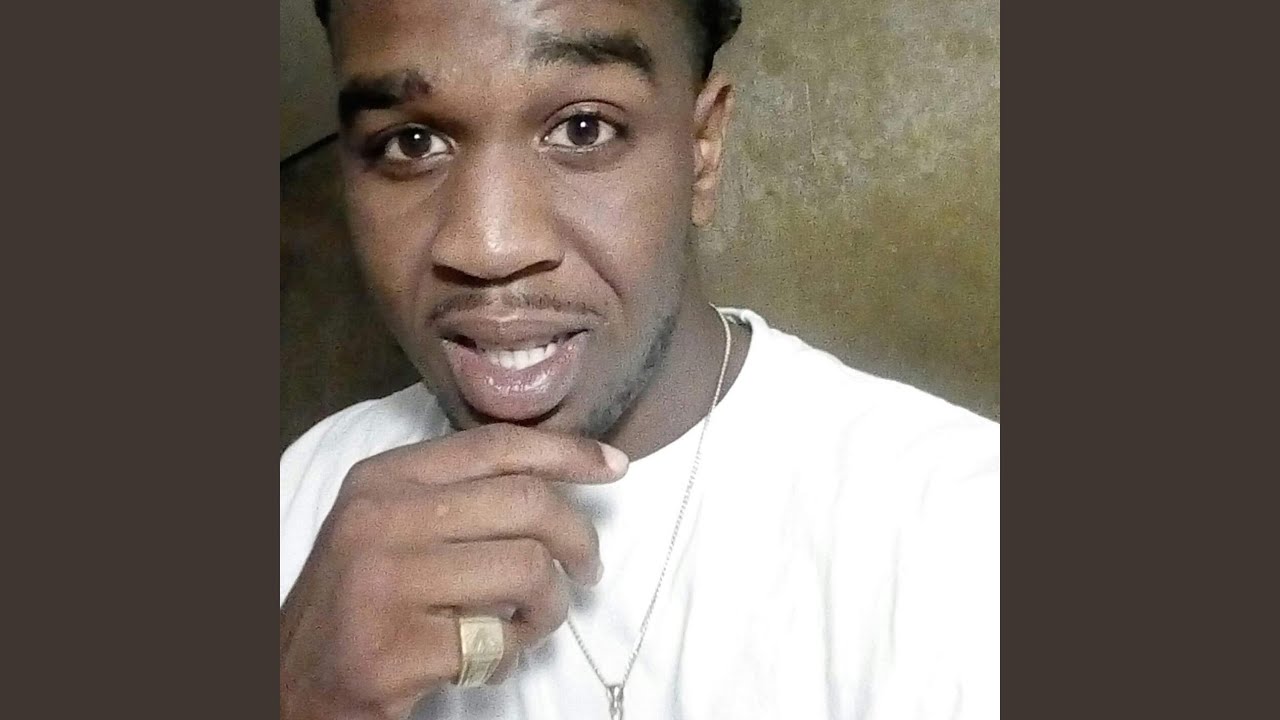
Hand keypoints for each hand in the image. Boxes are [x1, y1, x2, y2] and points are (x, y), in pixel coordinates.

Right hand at [280, 424, 627, 719]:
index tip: (615, 468)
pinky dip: (510, 657)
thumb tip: (560, 477)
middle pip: (526, 503)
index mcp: (382, 480)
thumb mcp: (390, 528)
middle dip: (578, 539)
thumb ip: (458, 498)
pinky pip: (498, 642)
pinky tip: (487, 662)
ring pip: (527, 571)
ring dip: (550, 607)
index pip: (496, 446)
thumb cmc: (360, 604)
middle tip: (587, 571)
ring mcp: (381, 585)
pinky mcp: (393, 650)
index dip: (567, 453)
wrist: (291, 684)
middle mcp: (377, 520)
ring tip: (533, 624)